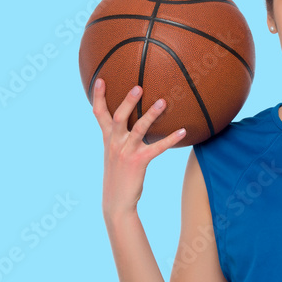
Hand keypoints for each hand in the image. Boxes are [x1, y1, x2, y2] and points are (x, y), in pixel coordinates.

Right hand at [92, 78, 185, 220]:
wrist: (116, 203)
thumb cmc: (119, 177)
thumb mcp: (114, 155)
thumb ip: (120, 139)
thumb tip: (132, 126)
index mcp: (108, 139)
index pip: (99, 114)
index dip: (98, 96)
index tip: (99, 79)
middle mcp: (114, 143)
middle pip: (118, 117)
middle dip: (127, 101)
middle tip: (138, 86)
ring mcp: (125, 153)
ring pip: (138, 129)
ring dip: (151, 114)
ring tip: (164, 102)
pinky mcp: (138, 162)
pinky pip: (157, 148)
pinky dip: (171, 139)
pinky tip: (183, 131)